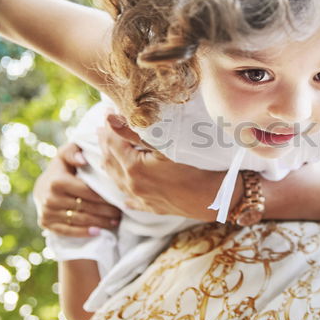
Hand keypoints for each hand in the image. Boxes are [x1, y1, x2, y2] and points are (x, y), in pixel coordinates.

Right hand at [34, 142, 120, 235]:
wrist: (41, 187)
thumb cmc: (61, 169)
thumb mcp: (64, 155)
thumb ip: (73, 151)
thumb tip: (82, 160)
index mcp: (57, 181)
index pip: (88, 192)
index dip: (105, 197)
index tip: (119, 199)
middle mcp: (50, 198)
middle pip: (86, 207)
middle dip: (106, 212)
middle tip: (120, 213)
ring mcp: (47, 212)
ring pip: (80, 220)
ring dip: (100, 223)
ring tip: (114, 222)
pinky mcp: (46, 223)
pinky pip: (67, 231)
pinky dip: (83, 233)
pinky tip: (98, 232)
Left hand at [97, 112, 226, 220]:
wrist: (218, 196)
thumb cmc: (197, 166)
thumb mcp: (167, 145)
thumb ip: (135, 133)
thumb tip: (111, 120)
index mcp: (133, 167)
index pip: (113, 142)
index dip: (109, 126)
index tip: (107, 112)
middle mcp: (133, 185)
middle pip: (110, 161)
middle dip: (105, 143)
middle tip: (101, 129)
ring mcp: (142, 199)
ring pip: (117, 180)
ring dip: (110, 164)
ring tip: (107, 151)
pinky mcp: (153, 207)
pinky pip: (131, 200)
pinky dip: (124, 191)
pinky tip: (124, 193)